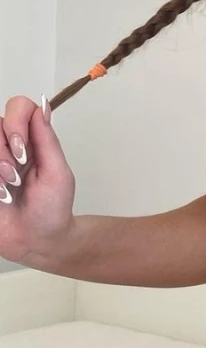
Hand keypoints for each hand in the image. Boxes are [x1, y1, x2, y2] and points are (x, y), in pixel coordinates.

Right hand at [0, 95, 77, 264]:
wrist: (36, 242)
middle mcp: (7, 145)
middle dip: (3, 152)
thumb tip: (42, 105)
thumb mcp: (57, 173)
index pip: (19, 107)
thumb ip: (47, 139)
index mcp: (32, 139)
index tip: (23, 152)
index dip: (16, 123)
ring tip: (6, 191)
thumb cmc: (52, 209)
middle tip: (15, 178)